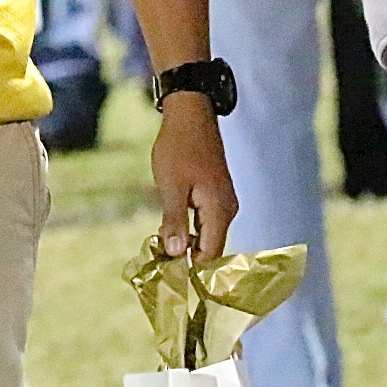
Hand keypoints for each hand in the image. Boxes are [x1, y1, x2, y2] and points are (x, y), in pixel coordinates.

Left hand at [153, 94, 235, 258]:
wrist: (190, 115)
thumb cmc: (178, 148)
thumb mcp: (171, 187)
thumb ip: (174, 221)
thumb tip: (176, 254)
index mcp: (219, 211)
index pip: (211, 255)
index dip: (190, 268)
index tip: (167, 272)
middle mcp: (227, 209)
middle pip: (210, 247)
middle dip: (186, 254)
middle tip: (158, 254)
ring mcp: (223, 201)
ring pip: (207, 234)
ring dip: (186, 239)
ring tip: (161, 237)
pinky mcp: (216, 194)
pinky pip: (205, 220)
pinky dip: (189, 226)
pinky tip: (170, 222)